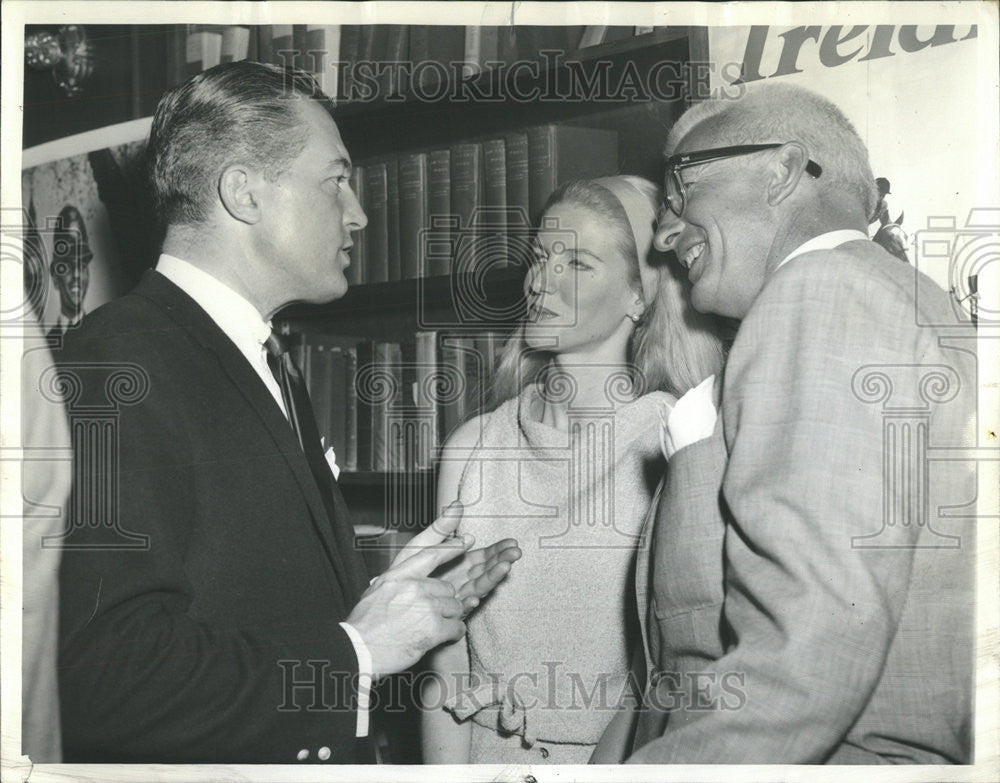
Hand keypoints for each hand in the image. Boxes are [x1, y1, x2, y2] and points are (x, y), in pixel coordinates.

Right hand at [346, 535, 469, 678]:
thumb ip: (395, 581)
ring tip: (435, 628)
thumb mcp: (376, 591)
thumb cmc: (364, 624)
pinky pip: (457, 626)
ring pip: (455, 607)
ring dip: (449, 618)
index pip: (430, 555)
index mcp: (399, 575)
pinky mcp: (434, 628)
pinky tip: (443, 638)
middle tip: (433, 615)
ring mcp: (426, 607)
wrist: (359, 650)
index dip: (451, 548)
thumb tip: (405, 578)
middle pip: (448, 587)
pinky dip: (454, 633)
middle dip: (445, 601)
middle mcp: (414, 587)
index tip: (465, 542)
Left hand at [393, 502, 520, 612]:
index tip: (511, 542)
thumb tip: (457, 504)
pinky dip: (468, 604)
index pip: (484, 555)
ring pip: (479, 587)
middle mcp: (462, 581)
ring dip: (492, 578)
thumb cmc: (404, 574)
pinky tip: (473, 598)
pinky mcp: (448, 614)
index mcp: (459, 564)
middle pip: (487, 570)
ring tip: (505, 567)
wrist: (388, 603)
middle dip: (502, 561)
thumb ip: (440, 528)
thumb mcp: (422, 546)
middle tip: (515, 553)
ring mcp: (457, 598)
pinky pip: (459, 609)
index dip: (498, 549)